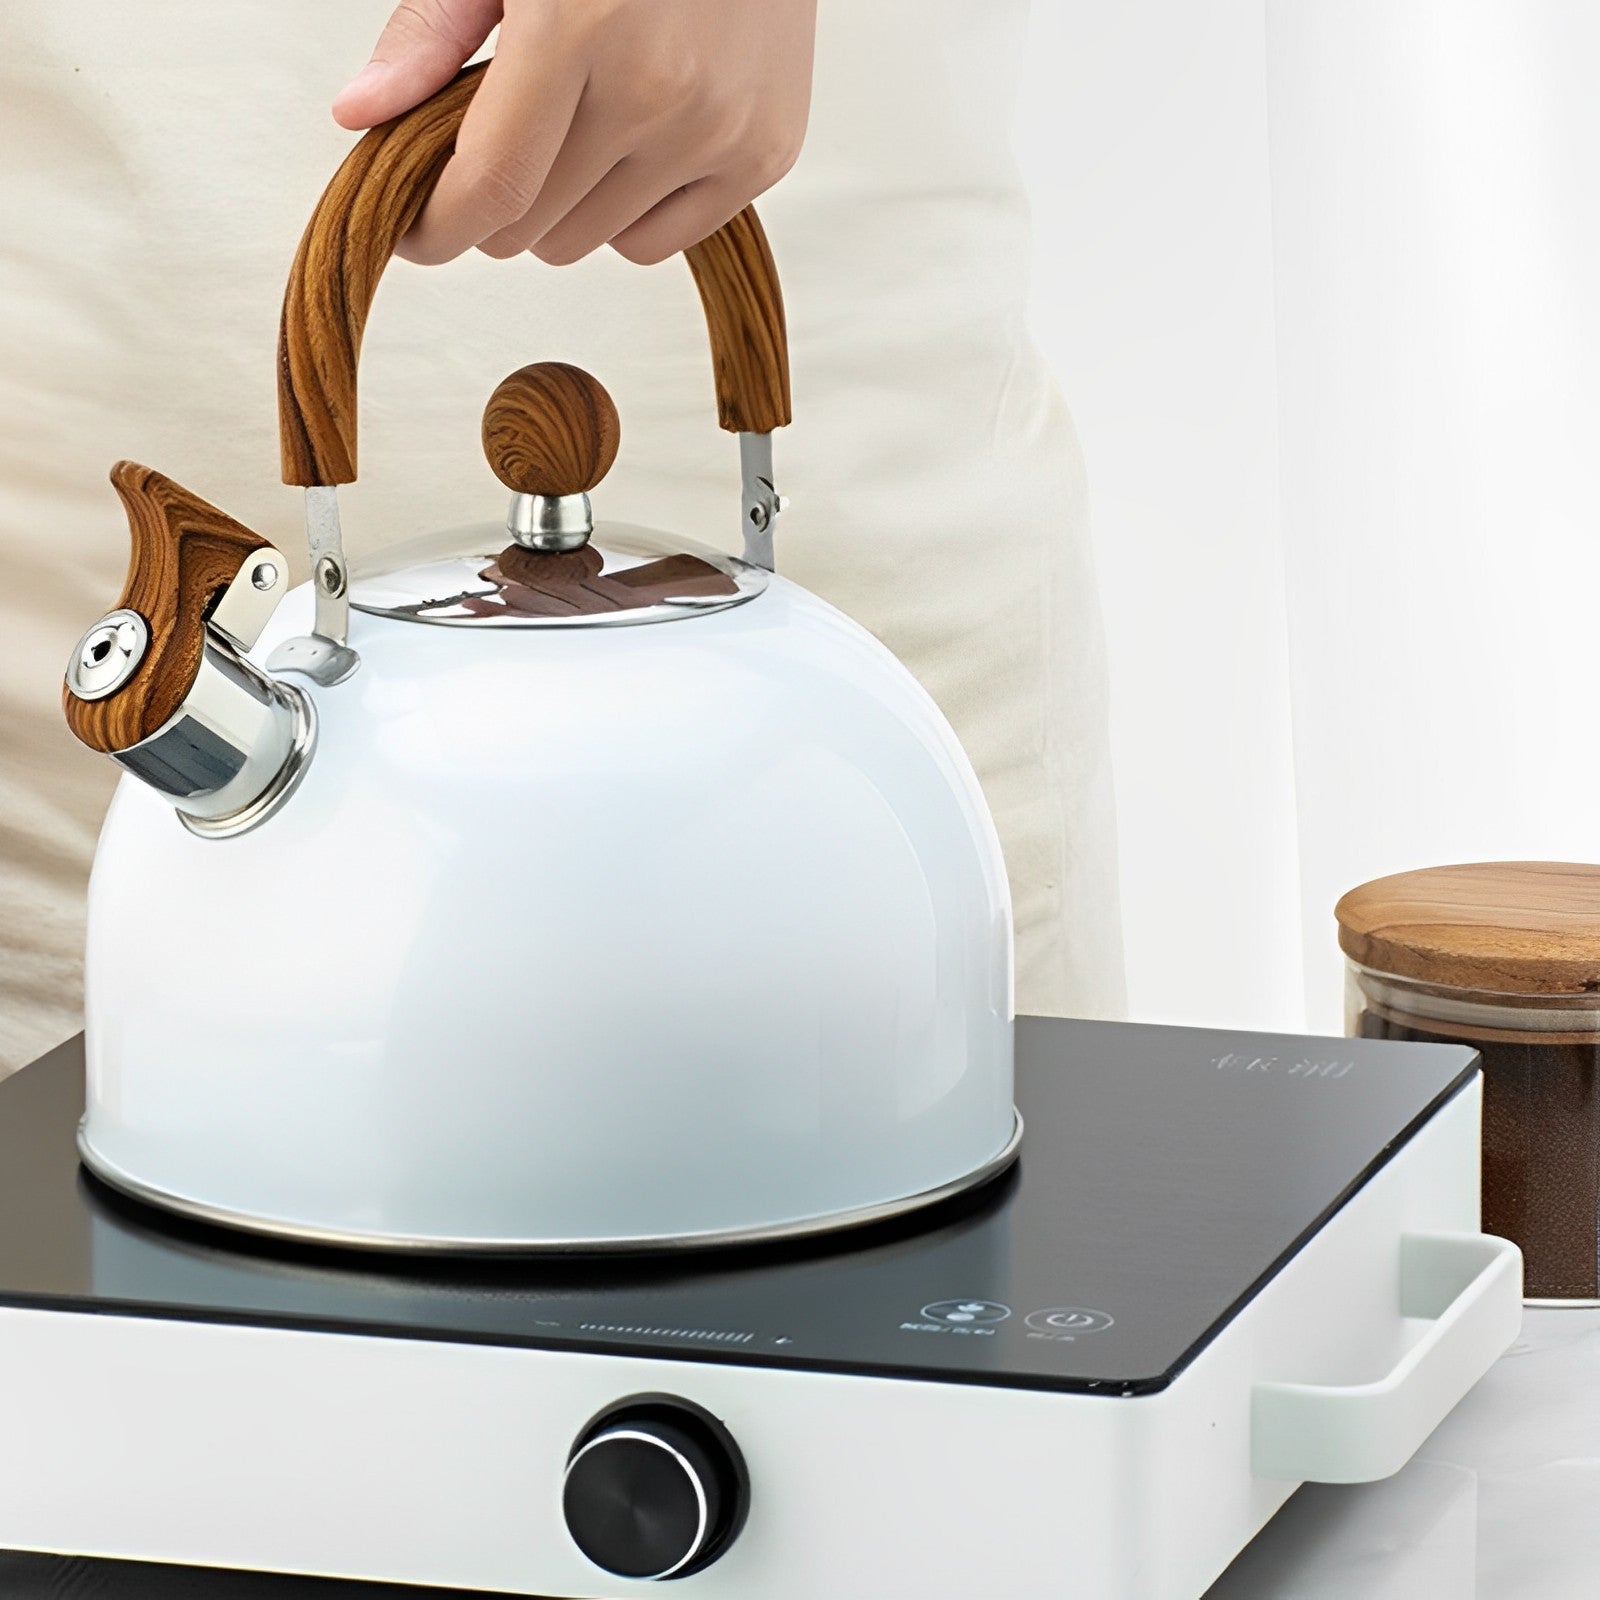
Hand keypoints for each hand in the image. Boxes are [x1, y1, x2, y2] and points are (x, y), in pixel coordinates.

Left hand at [333, 0, 815, 265]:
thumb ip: (430, 31)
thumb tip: (361, 115)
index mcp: (580, 27)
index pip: (492, 185)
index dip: (438, 228)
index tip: (415, 232)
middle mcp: (660, 92)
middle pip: (534, 229)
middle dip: (495, 205)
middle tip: (501, 145)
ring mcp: (720, 131)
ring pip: (590, 244)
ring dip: (560, 209)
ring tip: (574, 128)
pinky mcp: (763, 154)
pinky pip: (656, 244)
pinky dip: (625, 215)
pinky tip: (628, 146)